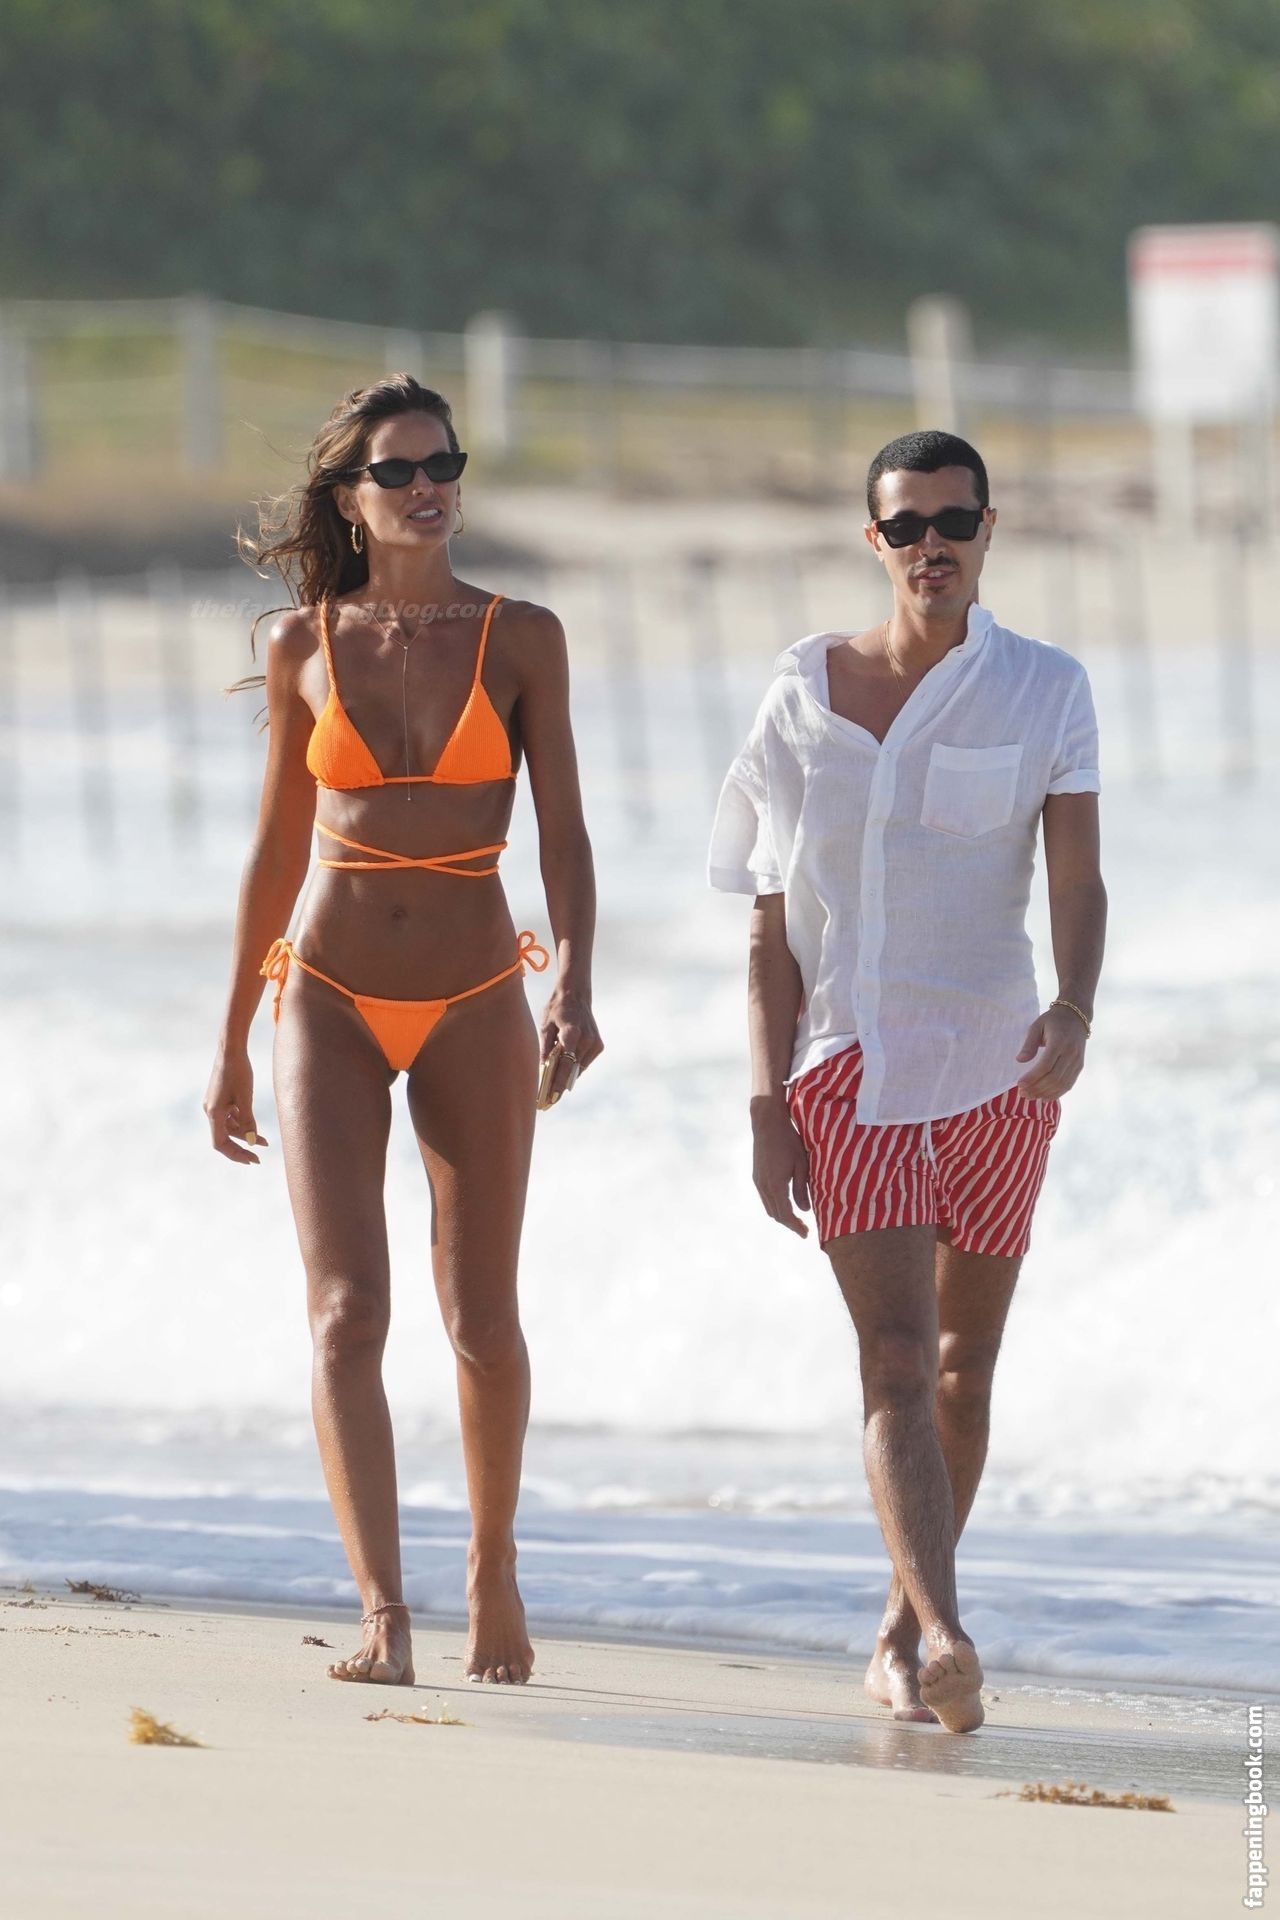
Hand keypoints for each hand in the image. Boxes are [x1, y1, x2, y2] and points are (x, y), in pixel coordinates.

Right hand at [204, 1048, 267, 1163]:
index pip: (220, 1144)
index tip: (253, 1160)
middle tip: (260, 1156)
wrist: (231, 1048)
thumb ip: (248, 1121)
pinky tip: (254, 1124)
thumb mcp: (246, 1098)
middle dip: (243, 1146)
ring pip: (229, 1127)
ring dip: (245, 1135)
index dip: (236, 1154)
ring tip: (265, 1141)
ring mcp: (214, 1104)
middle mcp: (210, 1110)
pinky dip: (242, 1123)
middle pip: (225, 1137)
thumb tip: (253, 1142)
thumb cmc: (239, 1071)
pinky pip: (230, 1117)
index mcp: (213, 1113)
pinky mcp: (219, 1098)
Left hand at [540, 985, 602, 1101]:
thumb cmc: (556, 1010)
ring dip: (567, 1078)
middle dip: (559, 1085)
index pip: (564, 1064)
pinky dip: (574, 1068)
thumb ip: (545, 1048)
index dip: (557, 1083)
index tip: (550, 1098)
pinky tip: (564, 1072)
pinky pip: (584, 1063)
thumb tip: (543, 1068)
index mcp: (572, 1033)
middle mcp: (587, 1040)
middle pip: (571, 1069)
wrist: (576, 995)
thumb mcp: (545, 1026)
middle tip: (548, 1102)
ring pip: (578, 1068)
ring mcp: (594, 1043)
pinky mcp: (598, 1045)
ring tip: (553, 1091)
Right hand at [751, 1095, 809, 1236]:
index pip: (786, 1214)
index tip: (806, 1234)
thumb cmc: (789, 1141)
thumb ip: (802, 1189)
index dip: (796, 1226)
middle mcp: (764, 1186)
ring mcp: (758, 1181)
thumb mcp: (802, 1164)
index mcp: (776, 1185)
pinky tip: (786, 1203)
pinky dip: (776, 1206)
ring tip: (796, 1219)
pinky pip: (765, 1198)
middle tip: (804, 1229)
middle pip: (776, 1214)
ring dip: (782, 1216)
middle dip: (790, 1224)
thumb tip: (805, 1209)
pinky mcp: (757, 1176)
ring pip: (769, 1207)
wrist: (767, 1123)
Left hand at [1015, 1006, 1087, 1100]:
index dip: (1032, 1077)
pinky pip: (1069, 1084)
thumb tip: (1020, 1060)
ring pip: (1062, 1084)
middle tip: (1022, 1093)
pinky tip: (1044, 1098)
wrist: (1076, 1017)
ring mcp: (1077, 1061)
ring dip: (1045, 1093)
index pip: (1046, 1065)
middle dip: (1037, 1088)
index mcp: (1059, 1042)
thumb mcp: (1037, 1026)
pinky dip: (1056, 1094)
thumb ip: (1029, 1044)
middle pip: (1054, 1077)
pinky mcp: (1079, 1066)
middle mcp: (1070, 1053)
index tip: (1019, 1084)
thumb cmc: (1052, 1021)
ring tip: (1030, 1096)